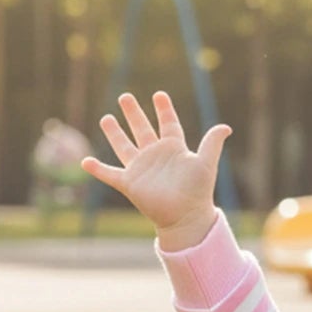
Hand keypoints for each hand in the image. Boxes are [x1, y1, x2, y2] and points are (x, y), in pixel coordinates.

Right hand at [81, 91, 231, 250]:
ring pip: (124, 146)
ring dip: (114, 133)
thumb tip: (226, 127)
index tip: (159, 95)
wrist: (186, 216)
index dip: (164, 110)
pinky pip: (109, 174)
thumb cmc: (198, 190)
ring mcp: (141, 168)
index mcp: (174, 149)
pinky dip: (97, 169)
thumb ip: (212, 143)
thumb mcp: (205, 163)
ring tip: (106, 118)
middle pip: (142, 130)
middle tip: (125, 97)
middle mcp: (156, 156)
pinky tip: (85, 162)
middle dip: (134, 114)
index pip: (168, 124)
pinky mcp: (129, 183)